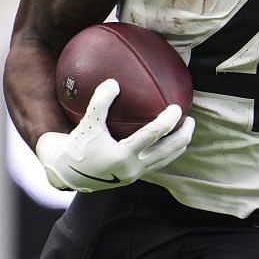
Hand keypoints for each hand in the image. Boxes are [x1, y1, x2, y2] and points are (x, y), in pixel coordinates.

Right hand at [35, 79, 194, 192]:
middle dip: (183, 136)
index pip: (153, 136)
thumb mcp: (87, 124)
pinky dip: (165, 151)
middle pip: (168, 151)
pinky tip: (166, 139)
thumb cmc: (77, 147)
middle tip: (191, 120)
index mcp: (123, 156)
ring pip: (165, 160)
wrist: (68, 175)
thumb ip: (100, 102)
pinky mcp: (133, 177)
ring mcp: (135, 175)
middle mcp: (133, 168)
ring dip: (178, 145)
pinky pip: (156, 163)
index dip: (168, 121)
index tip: (177, 108)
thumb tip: (114, 81)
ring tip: (185, 131)